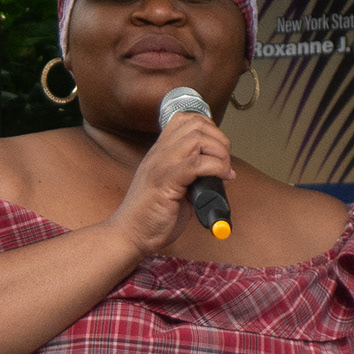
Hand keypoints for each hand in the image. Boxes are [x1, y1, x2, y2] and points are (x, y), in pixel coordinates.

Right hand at [108, 108, 232, 259]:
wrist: (128, 235)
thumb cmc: (150, 216)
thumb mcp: (172, 188)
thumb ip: (193, 176)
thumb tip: (221, 174)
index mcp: (160, 152)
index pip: (186, 119)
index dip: (209, 128)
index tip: (217, 150)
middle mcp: (159, 153)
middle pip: (196, 124)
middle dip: (219, 139)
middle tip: (224, 162)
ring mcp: (161, 166)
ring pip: (197, 138)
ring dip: (219, 152)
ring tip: (223, 171)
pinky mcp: (165, 182)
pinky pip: (196, 164)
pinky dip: (216, 168)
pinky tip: (220, 179)